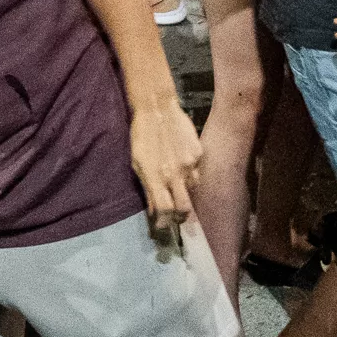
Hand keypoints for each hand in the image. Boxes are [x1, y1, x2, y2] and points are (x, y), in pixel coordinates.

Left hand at [128, 104, 204, 233]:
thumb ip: (147, 187)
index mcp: (155, 177)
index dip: (164, 224)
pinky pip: (198, 170)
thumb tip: (154, 210)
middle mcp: (174, 174)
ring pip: (193, 189)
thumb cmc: (142, 135)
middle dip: (181, 217)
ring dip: (186, 191)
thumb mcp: (137, 162)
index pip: (163, 211)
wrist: (157, 108)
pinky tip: (184, 163)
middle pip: (184, 209)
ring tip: (178, 185)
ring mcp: (189, 164)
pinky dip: (191, 172)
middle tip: (177, 217)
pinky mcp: (199, 153)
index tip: (162, 228)